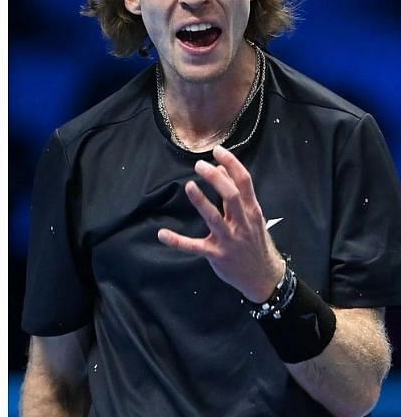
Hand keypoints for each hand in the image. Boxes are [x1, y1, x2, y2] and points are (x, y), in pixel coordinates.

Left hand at [157, 144, 285, 301]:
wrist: (264, 277)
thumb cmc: (255, 241)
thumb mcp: (252, 217)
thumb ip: (238, 194)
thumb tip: (220, 169)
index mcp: (251, 211)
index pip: (244, 182)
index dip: (232, 164)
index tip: (217, 150)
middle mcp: (242, 223)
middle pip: (231, 196)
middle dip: (216, 179)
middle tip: (199, 165)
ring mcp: (229, 239)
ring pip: (214, 218)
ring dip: (201, 202)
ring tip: (189, 186)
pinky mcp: (216, 254)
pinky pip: (195, 246)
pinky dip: (178, 241)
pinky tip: (162, 234)